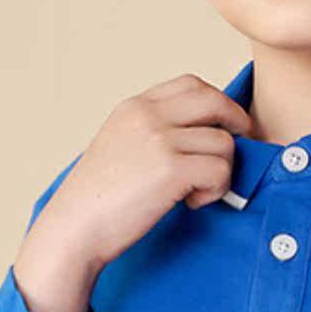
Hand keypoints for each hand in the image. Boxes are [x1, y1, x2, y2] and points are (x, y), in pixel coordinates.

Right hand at [13, 73, 255, 311]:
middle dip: (236, 124)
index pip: (191, 84)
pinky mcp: (171, 169)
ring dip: (221, 170)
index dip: (217, 104)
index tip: (224, 126)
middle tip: (234, 152)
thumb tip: (203, 134)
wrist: (74, 227)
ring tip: (197, 191)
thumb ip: (153, 131)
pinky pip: (220, 170)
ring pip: (223, 142)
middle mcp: (148, 115)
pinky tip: (192, 202)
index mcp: (135, 107)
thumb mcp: (119, 145)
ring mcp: (160, 139)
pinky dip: (215, 190)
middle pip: (215, 101)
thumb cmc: (97, 199)